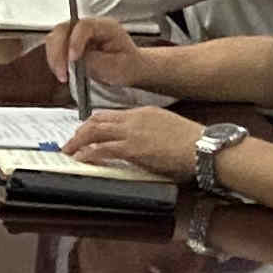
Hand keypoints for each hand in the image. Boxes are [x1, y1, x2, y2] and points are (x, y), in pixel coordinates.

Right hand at [46, 16, 149, 82]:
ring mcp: (78, 34)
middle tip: (61, 72)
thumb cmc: (128, 65)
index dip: (75, 41)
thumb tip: (73, 60)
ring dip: (54, 57)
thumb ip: (95, 61)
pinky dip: (55, 61)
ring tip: (62, 75)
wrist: (129, 68)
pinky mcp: (70, 43)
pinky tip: (62, 73)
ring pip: (55, 38)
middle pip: (63, 29)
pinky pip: (55, 48)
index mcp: (106, 26)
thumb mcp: (116, 67)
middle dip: (58, 52)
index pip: (84, 26)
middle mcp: (89, 26)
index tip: (73, 59)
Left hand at [64, 106, 203, 181]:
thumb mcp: (168, 129)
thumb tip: (141, 145)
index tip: (87, 132)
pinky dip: (87, 153)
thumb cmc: (193, 143)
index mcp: (144, 113)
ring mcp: (132, 133)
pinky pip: (101, 149)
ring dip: (78, 141)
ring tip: (69, 151)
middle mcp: (134, 119)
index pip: (112, 115)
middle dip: (81, 130)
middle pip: (98, 120)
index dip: (95, 123)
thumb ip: (150, 133)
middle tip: (71, 141)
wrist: (203, 147)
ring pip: (95, 131)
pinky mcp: (132, 149)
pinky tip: (81, 159)